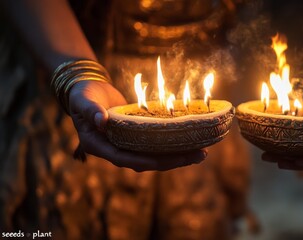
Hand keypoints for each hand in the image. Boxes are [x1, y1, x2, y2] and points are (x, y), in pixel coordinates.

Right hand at [68, 80, 206, 171]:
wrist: (88, 91)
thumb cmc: (83, 95)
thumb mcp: (83, 100)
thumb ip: (90, 110)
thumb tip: (101, 121)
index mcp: (99, 146)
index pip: (123, 158)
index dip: (143, 160)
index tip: (163, 160)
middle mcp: (114, 150)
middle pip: (146, 161)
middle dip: (172, 161)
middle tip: (197, 156)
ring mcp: (127, 146)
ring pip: (155, 156)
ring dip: (178, 156)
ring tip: (202, 152)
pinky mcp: (137, 139)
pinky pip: (156, 146)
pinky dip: (172, 145)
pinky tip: (191, 142)